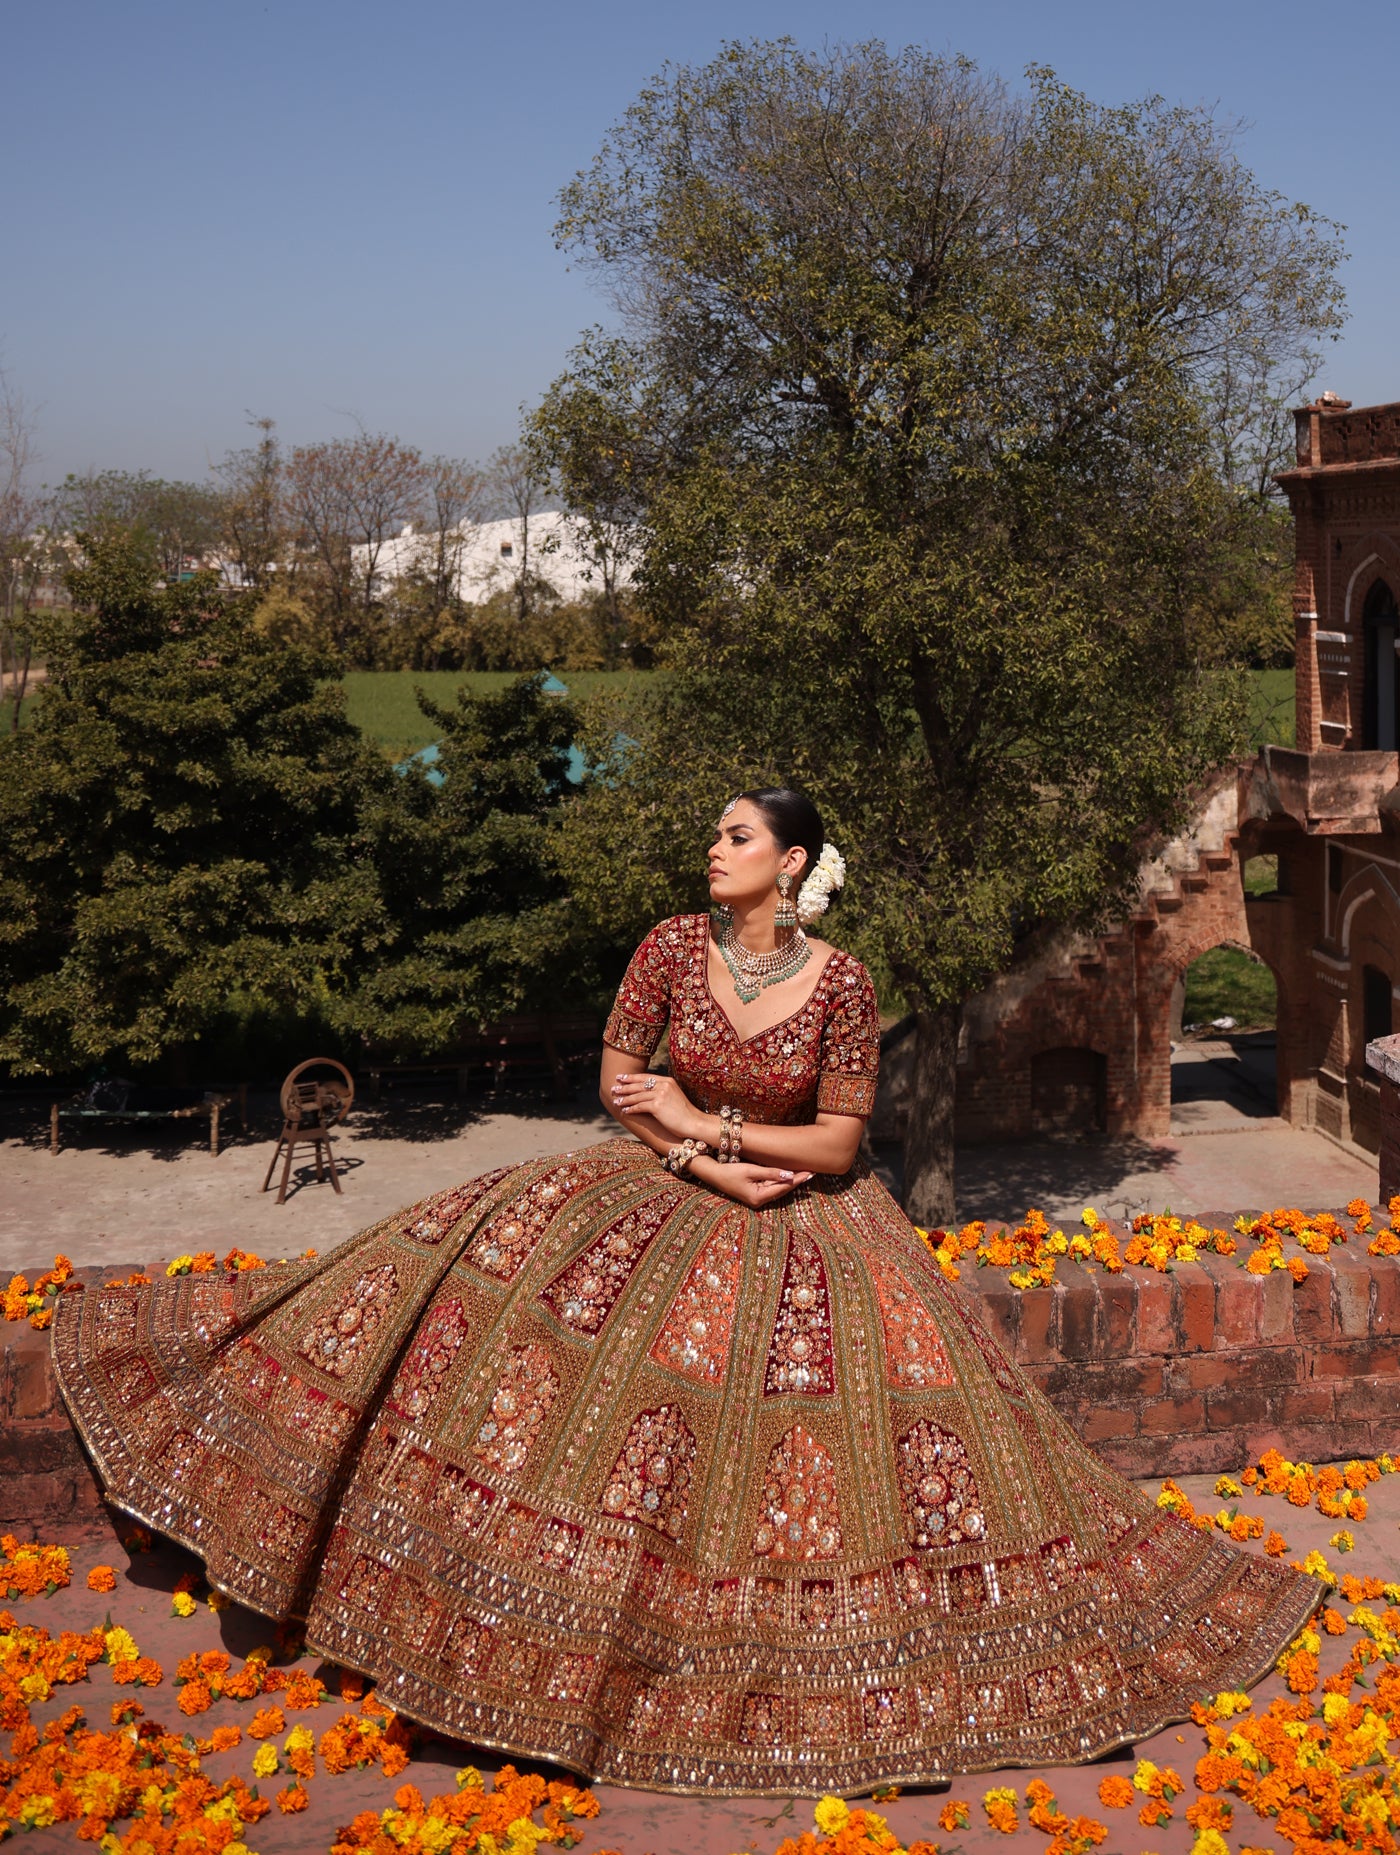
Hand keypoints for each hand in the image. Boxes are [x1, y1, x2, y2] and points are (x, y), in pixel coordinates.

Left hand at [609, 1071, 698, 1138]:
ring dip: (625, 1099)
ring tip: (616, 1101)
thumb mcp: (674, 1096)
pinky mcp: (658, 1106)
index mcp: (667, 1081)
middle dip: (625, 1086)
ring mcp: (661, 1095)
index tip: (621, 1078)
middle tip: (614, 1088)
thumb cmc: (684, 1113)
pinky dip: (631, 1108)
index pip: (646, 1077)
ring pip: (638, 1095)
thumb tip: (647, 1093)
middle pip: (639, 1084)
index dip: (632, 1078)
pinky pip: (640, 1106)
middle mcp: (664, 1085)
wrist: (694, 1122)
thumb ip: (663, 1091)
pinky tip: (625, 1111)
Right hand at [697, 1159, 812, 1208]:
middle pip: (782, 1189)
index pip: (783, 1187)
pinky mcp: (754, 1194)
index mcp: (759, 1197)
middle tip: (812, 1172)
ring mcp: (756, 1199)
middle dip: (797, 1181)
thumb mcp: (751, 1170)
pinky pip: (771, 1187)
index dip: (797, 1179)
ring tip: (804, 1173)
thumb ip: (771, 1173)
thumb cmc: (729, 1171)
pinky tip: (789, 1175)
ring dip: (790, 1181)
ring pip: (778, 1189)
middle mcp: (759, 1201)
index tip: (810, 1172)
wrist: (712, 1174)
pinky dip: (780, 1181)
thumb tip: (790, 1175)